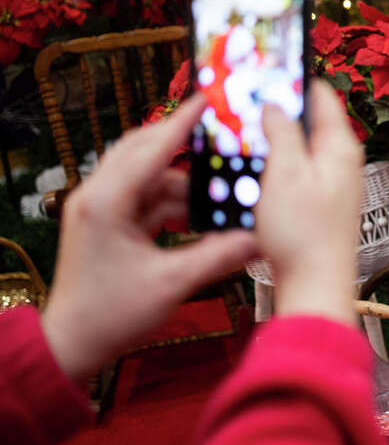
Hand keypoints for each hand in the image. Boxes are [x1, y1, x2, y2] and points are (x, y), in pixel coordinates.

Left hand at [41, 95, 257, 384]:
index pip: (152, 149)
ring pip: (145, 174)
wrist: (71, 344)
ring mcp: (98, 209)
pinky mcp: (104, 223)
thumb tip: (260, 237)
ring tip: (218, 185)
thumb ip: (218, 254)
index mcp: (106, 202)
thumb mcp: (172, 283)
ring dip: (181, 180)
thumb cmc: (111, 315)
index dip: (183, 123)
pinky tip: (199, 212)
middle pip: (142, 150)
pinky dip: (171, 199)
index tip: (209, 99)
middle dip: (180, 140)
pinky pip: (143, 196)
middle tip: (217, 129)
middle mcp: (96, 196)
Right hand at [256, 79, 363, 325]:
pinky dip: (274, 167)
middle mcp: (342, 162)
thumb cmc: (303, 233)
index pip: (320, 94)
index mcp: (340, 146)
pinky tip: (252, 174)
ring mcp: (332, 184)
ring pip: (298, 148)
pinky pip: (295, 173)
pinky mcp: (319, 204)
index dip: (291, 79)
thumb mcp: (284, 172)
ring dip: (272, 141)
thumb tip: (274, 104)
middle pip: (308, 121)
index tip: (264, 70)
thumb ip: (281, 132)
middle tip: (243, 102)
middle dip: (277, 111)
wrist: (314, 286)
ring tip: (242, 136)